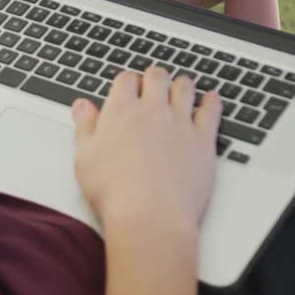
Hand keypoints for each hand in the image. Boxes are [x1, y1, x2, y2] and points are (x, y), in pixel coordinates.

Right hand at [72, 68, 223, 237]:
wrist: (150, 218)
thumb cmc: (115, 193)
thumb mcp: (85, 158)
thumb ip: (85, 127)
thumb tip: (82, 106)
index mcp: (121, 110)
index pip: (126, 79)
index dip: (127, 82)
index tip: (128, 88)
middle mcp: (152, 110)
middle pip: (157, 76)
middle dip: (154, 78)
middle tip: (154, 84)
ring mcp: (180, 122)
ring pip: (185, 88)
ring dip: (182, 84)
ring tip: (181, 87)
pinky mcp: (203, 140)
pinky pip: (211, 110)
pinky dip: (212, 101)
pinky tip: (211, 98)